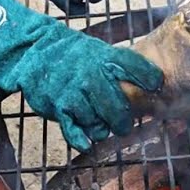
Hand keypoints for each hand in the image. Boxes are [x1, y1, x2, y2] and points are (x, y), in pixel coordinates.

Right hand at [0, 0, 163, 150]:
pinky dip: (82, 137)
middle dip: (124, 119)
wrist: (31, 50)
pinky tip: (87, 141)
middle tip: (124, 124)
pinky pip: (74, 128)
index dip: (148, 77)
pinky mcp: (58, 105)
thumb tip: (149, 79)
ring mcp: (74, 91)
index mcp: (103, 57)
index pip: (132, 66)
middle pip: (118, 104)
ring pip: (98, 120)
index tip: (157, 85)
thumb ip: (118, 63)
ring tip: (103, 128)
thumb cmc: (70, 52)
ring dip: (103, 128)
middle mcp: (91, 73)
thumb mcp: (95, 48)